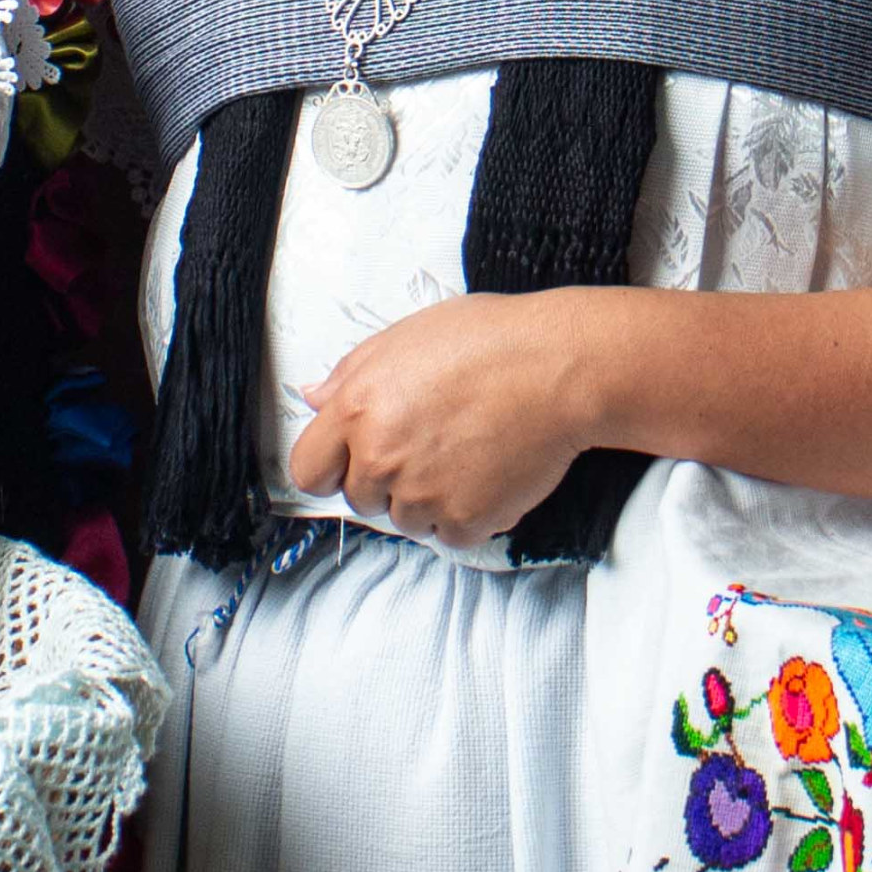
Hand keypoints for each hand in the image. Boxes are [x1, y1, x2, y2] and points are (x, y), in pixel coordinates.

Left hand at [289, 292, 601, 548]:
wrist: (562, 369)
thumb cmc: (492, 342)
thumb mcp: (407, 336)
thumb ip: (351, 372)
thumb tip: (314, 397)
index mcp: (358, 409)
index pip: (309, 469)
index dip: (332, 466)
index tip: (352, 461)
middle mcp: (382, 457)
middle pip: (360, 498)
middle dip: (386, 479)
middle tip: (429, 445)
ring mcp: (423, 494)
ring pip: (405, 520)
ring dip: (427, 499)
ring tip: (466, 453)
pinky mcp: (465, 519)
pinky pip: (450, 534)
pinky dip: (467, 514)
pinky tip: (488, 473)